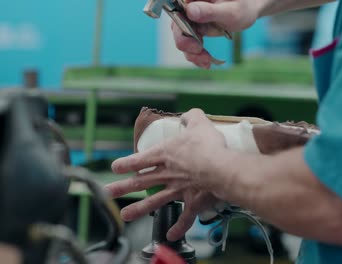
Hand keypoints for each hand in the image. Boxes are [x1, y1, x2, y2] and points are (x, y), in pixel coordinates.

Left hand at [105, 109, 228, 240]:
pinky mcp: (192, 201)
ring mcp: (178, 189)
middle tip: (107, 192)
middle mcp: (167, 173)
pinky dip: (178, 227)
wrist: (220, 168)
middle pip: (140, 181)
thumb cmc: (208, 146)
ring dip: (139, 209)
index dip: (125, 163)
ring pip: (154, 201)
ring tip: (126, 215)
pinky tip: (170, 234)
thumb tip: (188, 115)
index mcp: (165, 154)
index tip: (115, 167)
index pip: (139, 159)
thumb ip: (192, 117)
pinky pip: (184, 217)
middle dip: (122, 187)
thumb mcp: (200, 123)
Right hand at [174, 0, 260, 67]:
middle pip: (177, 28)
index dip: (182, 31)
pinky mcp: (195, 28)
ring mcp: (190, 19)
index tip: (196, 45)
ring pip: (183, 39)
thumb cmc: (242, 6)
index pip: (177, 13)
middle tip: (203, 58)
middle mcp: (188, 6)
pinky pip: (190, 44)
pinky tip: (207, 62)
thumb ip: (210, 11)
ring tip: (207, 62)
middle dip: (187, 46)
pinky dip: (197, 55)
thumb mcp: (230, 10)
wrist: (248, 9)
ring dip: (193, 54)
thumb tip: (190, 11)